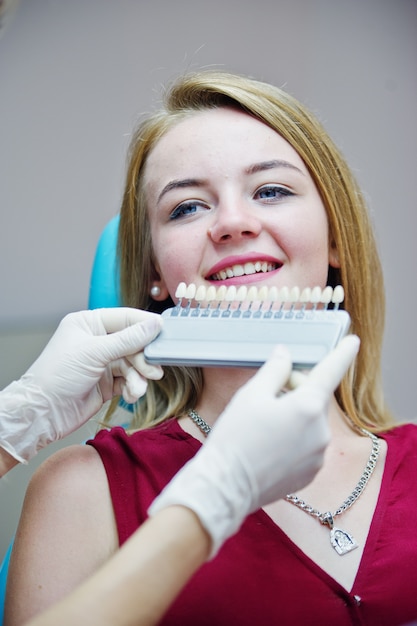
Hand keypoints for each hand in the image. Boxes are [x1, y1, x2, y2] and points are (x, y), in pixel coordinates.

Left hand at [0, 308, 161, 461]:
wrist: (43, 413)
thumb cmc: (58, 375)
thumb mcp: (95, 352)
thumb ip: (128, 339)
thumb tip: (155, 324)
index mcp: (88, 324)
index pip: (124, 318)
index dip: (144, 325)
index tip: (164, 331)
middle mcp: (96, 341)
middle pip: (133, 342)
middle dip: (143, 358)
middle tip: (153, 371)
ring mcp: (102, 362)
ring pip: (133, 364)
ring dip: (139, 377)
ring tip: (138, 389)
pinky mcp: (107, 383)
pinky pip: (129, 380)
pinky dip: (134, 387)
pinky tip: (131, 395)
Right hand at [149, 335, 359, 555]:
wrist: (225, 485)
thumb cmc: (236, 437)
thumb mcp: (251, 394)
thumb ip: (275, 370)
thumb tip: (285, 355)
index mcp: (308, 407)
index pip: (330, 372)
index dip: (342, 354)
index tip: (353, 341)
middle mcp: (321, 432)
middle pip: (314, 398)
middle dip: (296, 390)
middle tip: (266, 393)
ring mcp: (318, 456)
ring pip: (310, 424)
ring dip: (294, 417)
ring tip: (263, 425)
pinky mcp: (310, 474)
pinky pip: (307, 446)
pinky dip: (293, 440)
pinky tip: (268, 445)